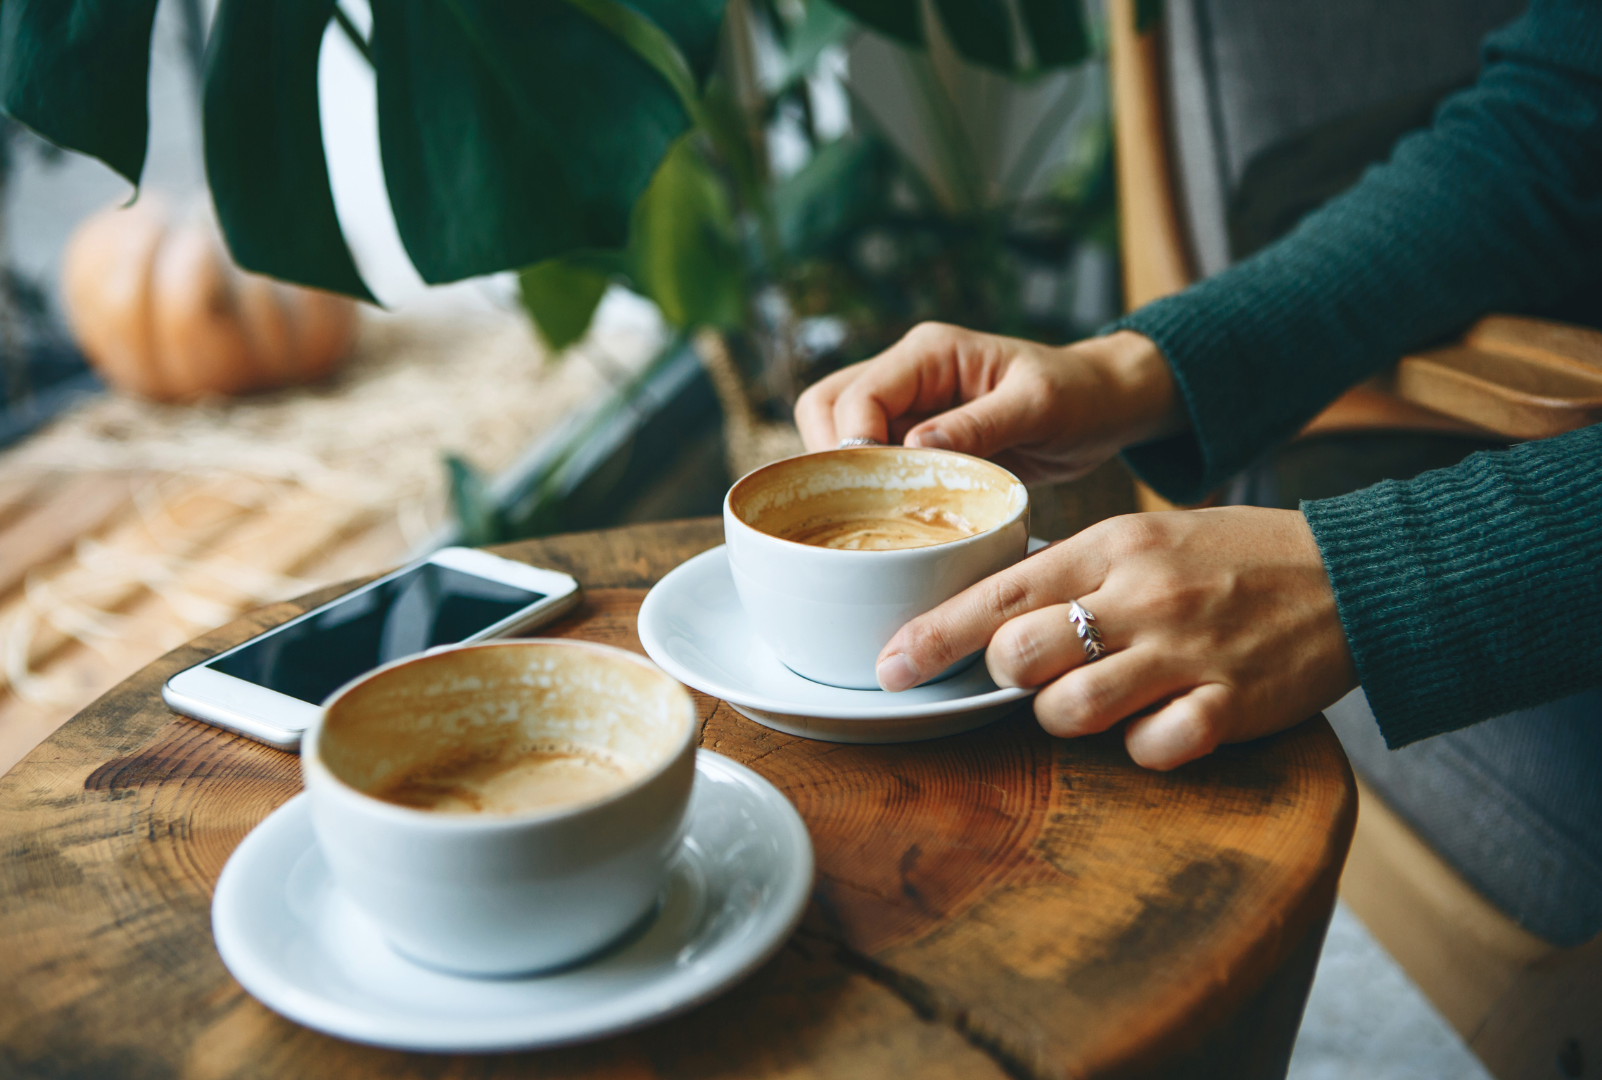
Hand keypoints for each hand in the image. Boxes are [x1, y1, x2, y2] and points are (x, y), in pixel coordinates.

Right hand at [795, 324, 1183, 484]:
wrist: (1102, 406)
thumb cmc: (1078, 395)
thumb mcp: (1038, 406)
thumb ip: (978, 425)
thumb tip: (914, 449)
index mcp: (928, 352)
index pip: (857, 396)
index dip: (851, 446)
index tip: (871, 493)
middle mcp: (906, 373)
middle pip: (825, 409)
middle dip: (829, 459)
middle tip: (857, 513)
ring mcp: (906, 406)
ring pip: (837, 436)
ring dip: (843, 477)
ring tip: (870, 521)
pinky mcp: (913, 439)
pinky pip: (869, 462)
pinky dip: (868, 491)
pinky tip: (889, 524)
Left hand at [874, 507, 1357, 769]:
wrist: (1349, 573)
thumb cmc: (1231, 557)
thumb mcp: (1144, 538)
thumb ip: (1071, 572)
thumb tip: (988, 616)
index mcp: (1112, 547)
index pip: (997, 594)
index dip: (933, 637)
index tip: (889, 668)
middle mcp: (1141, 596)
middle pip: (1020, 656)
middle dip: (1008, 677)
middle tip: (1033, 673)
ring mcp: (1186, 652)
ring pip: (1071, 710)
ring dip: (1066, 717)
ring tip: (1099, 696)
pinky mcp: (1230, 705)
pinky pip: (1150, 750)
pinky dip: (1142, 747)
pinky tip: (1163, 721)